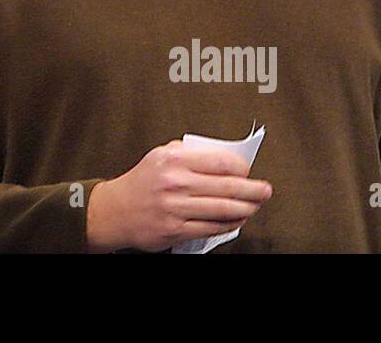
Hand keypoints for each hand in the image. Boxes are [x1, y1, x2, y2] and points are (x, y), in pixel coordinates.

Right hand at [86, 140, 271, 252]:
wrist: (115, 211)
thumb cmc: (140, 182)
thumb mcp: (159, 155)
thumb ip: (187, 152)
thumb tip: (219, 156)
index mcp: (173, 160)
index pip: (218, 162)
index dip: (240, 167)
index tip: (248, 170)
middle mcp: (175, 183)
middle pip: (226, 186)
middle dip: (252, 189)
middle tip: (265, 190)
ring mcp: (176, 208)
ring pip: (222, 209)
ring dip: (245, 208)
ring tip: (255, 205)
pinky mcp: (176, 229)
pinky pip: (211, 227)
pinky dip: (229, 224)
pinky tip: (236, 220)